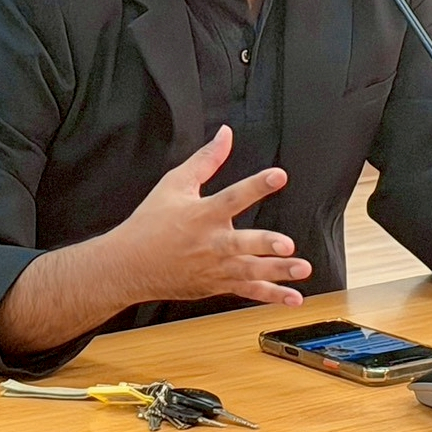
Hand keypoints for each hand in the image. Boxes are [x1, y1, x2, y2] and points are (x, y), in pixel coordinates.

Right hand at [108, 124, 309, 304]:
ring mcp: (215, 268)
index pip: (232, 197)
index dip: (256, 185)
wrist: (128, 266)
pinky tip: (294, 298)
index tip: (279, 175)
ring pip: (251, 270)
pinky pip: (247, 291)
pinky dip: (271, 296)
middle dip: (265, 245)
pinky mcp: (217, 285)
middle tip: (287, 245)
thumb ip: (205, 160)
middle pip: (242, 244)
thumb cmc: (150, 222)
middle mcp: (211, 242)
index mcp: (202, 214)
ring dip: (278, 272)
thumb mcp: (174, 184)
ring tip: (303, 270)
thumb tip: (226, 134)